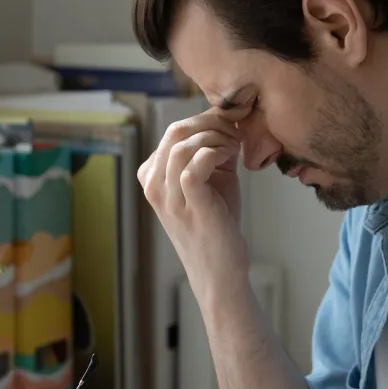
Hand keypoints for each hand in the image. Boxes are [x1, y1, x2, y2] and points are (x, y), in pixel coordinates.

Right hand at [137, 110, 247, 300]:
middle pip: (175, 131)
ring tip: (234, 147)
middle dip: (211, 124)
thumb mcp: (210, 180)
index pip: (174, 131)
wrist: (219, 269)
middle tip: (234, 134)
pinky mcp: (189, 205)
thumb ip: (211, 151)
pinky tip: (231, 158)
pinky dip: (216, 153)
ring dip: (215, 138)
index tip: (229, 129)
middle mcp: (153, 185)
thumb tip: (226, 120)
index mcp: (152, 176)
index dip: (205, 121)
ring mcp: (168, 197)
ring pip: (183, 144)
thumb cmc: (216, 223)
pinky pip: (194, 164)